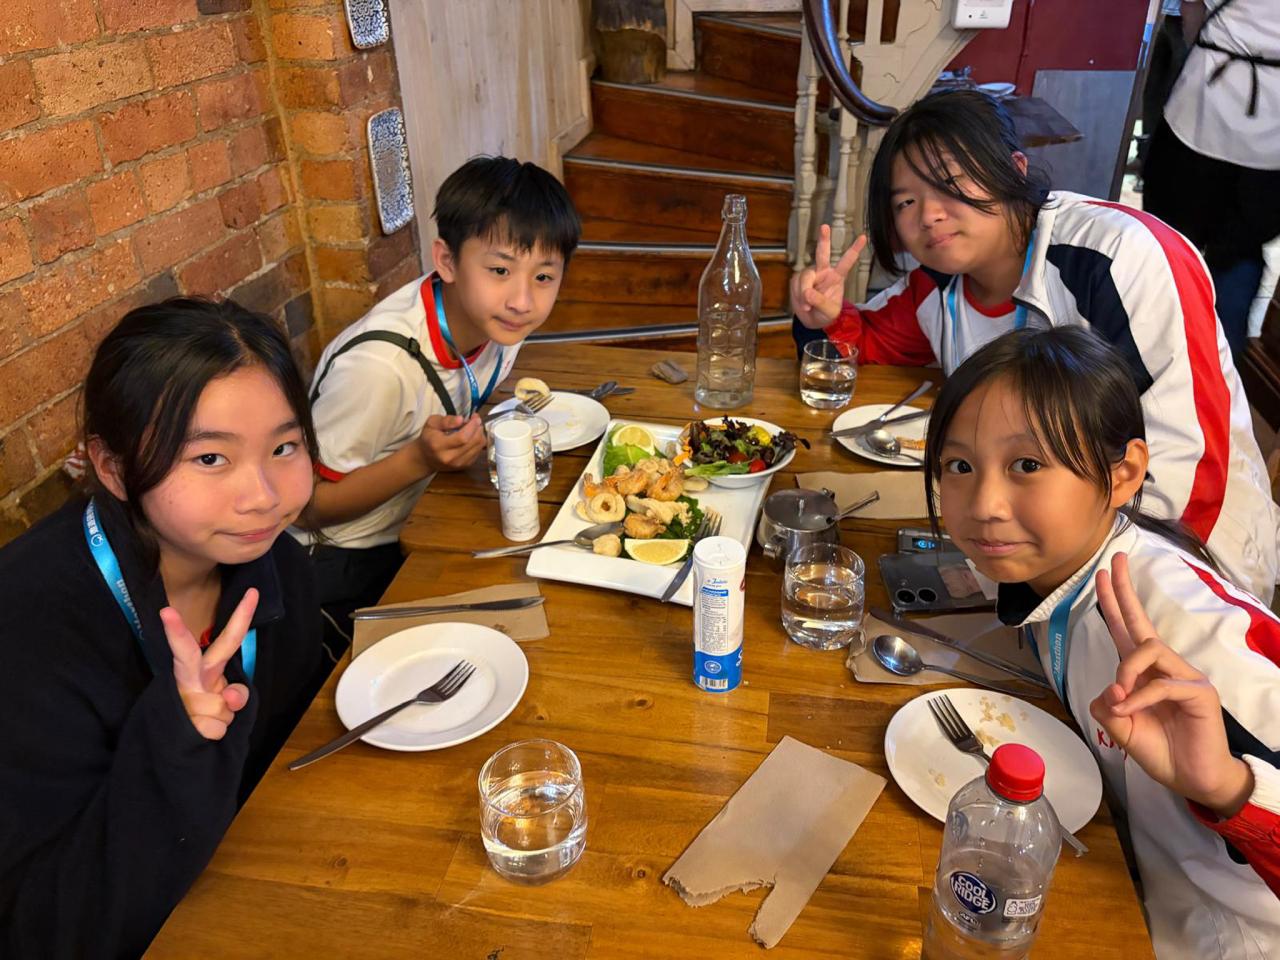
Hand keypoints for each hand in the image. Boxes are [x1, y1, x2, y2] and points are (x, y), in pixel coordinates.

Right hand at [162, 588, 257, 740]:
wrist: (178, 744)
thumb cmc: (206, 712)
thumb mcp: (227, 700)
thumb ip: (236, 694)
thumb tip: (231, 696)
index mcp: (203, 669)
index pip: (227, 641)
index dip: (242, 616)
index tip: (252, 592)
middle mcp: (190, 680)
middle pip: (188, 654)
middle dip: (177, 633)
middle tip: (166, 611)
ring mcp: (183, 701)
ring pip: (223, 707)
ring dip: (223, 719)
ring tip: (207, 719)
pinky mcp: (182, 726)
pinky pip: (216, 729)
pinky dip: (216, 734)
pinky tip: (200, 732)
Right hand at [415, 414, 485, 471]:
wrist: (426, 458)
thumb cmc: (429, 438)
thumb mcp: (432, 423)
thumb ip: (446, 420)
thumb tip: (461, 419)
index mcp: (438, 445)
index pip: (462, 437)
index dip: (472, 427)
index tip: (475, 418)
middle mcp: (449, 457)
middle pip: (473, 442)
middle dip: (478, 428)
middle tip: (476, 420)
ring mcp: (458, 464)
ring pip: (479, 446)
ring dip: (480, 434)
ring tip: (474, 427)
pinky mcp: (465, 466)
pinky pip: (479, 452)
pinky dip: (478, 442)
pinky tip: (472, 437)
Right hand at [791, 225, 865, 328]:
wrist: (812, 320)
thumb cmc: (825, 314)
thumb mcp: (829, 312)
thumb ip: (821, 302)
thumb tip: (808, 293)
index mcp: (837, 277)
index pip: (846, 262)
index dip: (854, 250)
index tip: (863, 237)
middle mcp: (823, 272)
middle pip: (822, 254)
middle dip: (823, 240)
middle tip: (824, 227)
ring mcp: (810, 275)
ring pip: (804, 278)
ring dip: (803, 292)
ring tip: (807, 306)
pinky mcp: (797, 280)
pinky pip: (795, 286)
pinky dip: (797, 297)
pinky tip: (802, 303)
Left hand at [1091, 553, 1253, 816]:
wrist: (1193, 780)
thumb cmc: (1160, 750)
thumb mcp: (1119, 728)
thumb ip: (1105, 706)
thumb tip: (1110, 687)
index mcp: (1143, 672)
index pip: (1125, 630)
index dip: (1113, 602)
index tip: (1101, 574)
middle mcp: (1164, 666)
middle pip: (1141, 622)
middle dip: (1124, 591)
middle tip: (1114, 561)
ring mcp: (1184, 676)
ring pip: (1148, 650)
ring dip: (1126, 671)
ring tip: (1119, 698)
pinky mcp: (1199, 692)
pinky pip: (1162, 684)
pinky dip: (1140, 697)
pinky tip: (1129, 711)